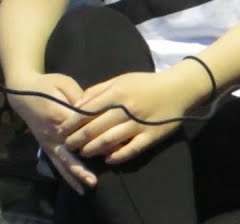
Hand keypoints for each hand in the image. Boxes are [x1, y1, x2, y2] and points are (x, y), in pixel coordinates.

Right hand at [6, 73, 95, 193]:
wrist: (22, 91)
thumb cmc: (47, 85)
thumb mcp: (65, 84)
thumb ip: (81, 98)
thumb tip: (96, 111)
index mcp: (59, 115)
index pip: (81, 129)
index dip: (98, 136)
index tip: (115, 144)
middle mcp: (53, 132)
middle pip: (69, 153)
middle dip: (82, 167)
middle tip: (95, 180)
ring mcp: (48, 141)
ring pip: (62, 161)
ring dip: (75, 174)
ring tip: (88, 186)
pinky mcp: (45, 145)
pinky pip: (56, 163)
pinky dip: (67, 175)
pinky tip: (77, 186)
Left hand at [59, 70, 204, 165]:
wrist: (178, 88)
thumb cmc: (146, 84)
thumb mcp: (121, 80)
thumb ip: (98, 91)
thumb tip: (77, 105)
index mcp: (117, 93)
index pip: (88, 111)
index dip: (71, 122)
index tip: (60, 130)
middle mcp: (127, 109)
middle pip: (95, 128)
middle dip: (78, 138)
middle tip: (67, 145)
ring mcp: (139, 124)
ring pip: (110, 141)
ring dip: (93, 149)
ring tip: (83, 153)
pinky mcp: (151, 136)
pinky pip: (131, 149)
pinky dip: (117, 156)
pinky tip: (108, 159)